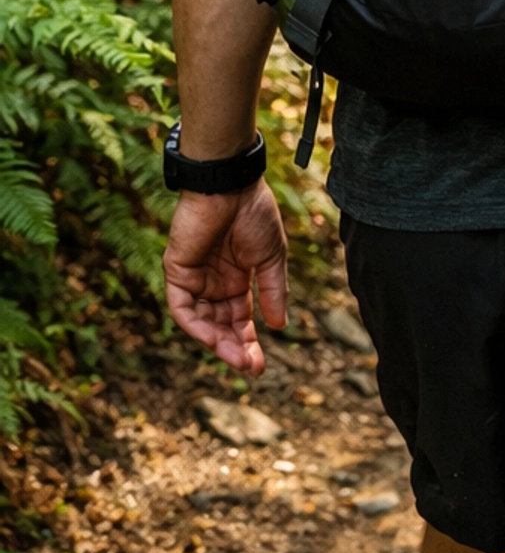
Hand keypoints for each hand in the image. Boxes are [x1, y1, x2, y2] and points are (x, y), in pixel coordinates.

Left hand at [164, 182, 288, 372]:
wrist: (231, 185)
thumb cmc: (254, 213)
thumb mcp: (272, 256)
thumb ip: (273, 290)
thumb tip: (279, 326)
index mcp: (237, 278)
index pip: (241, 319)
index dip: (250, 342)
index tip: (260, 366)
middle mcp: (214, 283)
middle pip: (222, 326)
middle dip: (236, 348)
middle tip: (250, 368)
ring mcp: (195, 278)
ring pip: (203, 322)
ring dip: (219, 343)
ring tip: (238, 359)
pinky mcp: (178, 271)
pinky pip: (183, 308)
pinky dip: (196, 326)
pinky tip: (214, 338)